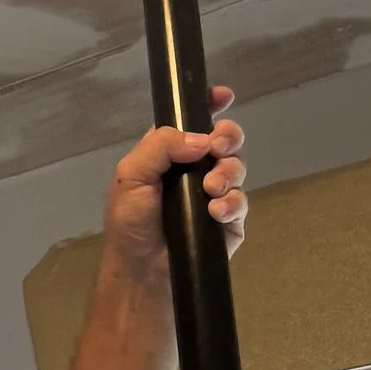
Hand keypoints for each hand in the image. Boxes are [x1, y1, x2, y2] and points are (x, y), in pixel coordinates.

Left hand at [101, 90, 247, 291]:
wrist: (142, 273)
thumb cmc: (130, 222)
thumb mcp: (131, 175)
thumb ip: (162, 146)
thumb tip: (203, 139)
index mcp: (168, 153)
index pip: (192, 121)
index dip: (209, 104)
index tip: (223, 96)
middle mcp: (193, 170)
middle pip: (224, 139)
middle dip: (228, 136)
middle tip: (218, 147)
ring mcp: (213, 196)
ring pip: (236, 168)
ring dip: (228, 172)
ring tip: (211, 189)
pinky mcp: (228, 222)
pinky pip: (240, 202)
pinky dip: (232, 203)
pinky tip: (215, 213)